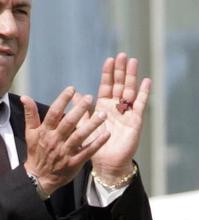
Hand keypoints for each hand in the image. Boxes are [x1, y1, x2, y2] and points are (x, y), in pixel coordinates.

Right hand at [21, 86, 109, 195]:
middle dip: (79, 109)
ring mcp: (65, 152)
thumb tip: (25, 97)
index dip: (62, 100)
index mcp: (45, 132)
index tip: (72, 89)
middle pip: (68, 123)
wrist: (39, 178)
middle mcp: (55, 140)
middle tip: (89, 97)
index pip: (54, 113)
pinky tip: (107, 134)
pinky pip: (87, 151)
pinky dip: (97, 143)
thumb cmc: (36, 153)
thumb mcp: (30, 133)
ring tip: (103, 114)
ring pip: (80, 136)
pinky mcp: (74, 163)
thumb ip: (30, 114)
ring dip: (92, 125)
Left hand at [90, 52, 150, 184]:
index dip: (108, 74)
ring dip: (131, 77)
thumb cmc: (94, 146)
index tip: (109, 60)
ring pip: (129, 91)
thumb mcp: (84, 126)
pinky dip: (143, 93)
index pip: (106, 86)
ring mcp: (127, 113)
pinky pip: (140, 105)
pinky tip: (146, 81)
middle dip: (121, 71)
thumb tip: (73, 93)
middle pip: (119, 85)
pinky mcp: (135, 121)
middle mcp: (116, 108)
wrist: (106, 164)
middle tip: (122, 55)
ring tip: (133, 62)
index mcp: (103, 107)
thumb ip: (81, 109)